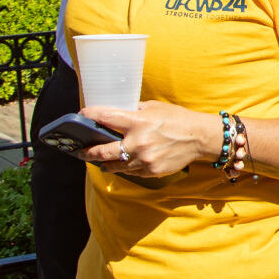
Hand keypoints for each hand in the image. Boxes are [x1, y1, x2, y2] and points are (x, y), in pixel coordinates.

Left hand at [80, 102, 216, 177]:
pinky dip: (124, 167)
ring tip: (97, 160)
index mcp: (138, 122)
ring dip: (104, 162)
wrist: (199, 138)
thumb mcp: (154, 107)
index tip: (81, 115)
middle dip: (87, 152)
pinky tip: (121, 164)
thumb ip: (134, 111)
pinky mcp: (150, 171)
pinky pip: (130, 172)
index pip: (105, 117)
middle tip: (79, 151)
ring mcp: (144, 160)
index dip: (89, 115)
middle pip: (102, 151)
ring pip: (114, 165)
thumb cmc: (177, 119)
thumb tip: (116, 114)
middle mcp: (138, 142)